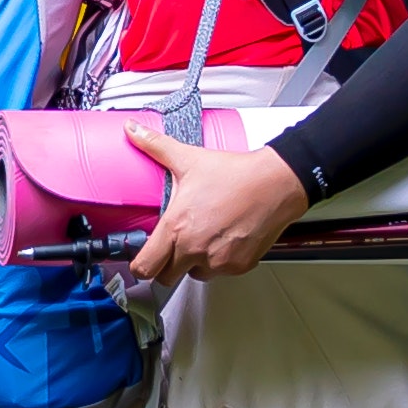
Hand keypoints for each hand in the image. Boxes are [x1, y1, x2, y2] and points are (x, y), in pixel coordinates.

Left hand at [128, 136, 313, 287]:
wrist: (275, 183)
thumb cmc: (235, 174)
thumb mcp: (188, 159)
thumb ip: (155, 145)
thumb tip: (132, 130)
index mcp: (176, 227)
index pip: (145, 267)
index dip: (140, 265)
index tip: (143, 257)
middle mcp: (194, 249)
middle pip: (166, 277)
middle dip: (166, 265)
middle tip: (172, 248)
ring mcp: (217, 261)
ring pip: (194, 275)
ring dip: (193, 263)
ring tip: (202, 238)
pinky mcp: (238, 266)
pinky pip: (220, 272)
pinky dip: (218, 261)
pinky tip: (222, 239)